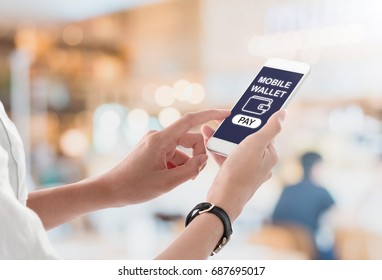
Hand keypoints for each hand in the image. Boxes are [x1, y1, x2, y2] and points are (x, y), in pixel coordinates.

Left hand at [99, 109, 230, 205]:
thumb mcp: (167, 182)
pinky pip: (173, 154)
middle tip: (194, 175)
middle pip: (189, 139)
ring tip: (176, 181)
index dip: (211, 115)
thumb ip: (190, 170)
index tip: (227, 114)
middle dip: (197, 156)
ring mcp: (155, 143)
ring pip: (182, 150)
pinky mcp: (153, 150)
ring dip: (186, 164)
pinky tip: (169, 179)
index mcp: (161, 139)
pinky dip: (178, 165)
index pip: (191, 121)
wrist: (110, 190)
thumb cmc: (134, 186)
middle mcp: (159, 137)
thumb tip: (205, 159)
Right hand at [206, 110, 285, 220]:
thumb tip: (283, 113)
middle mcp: (261, 162)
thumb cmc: (240, 172)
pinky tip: (208, 141)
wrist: (223, 198)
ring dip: (222, 137)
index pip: (264, 131)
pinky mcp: (234, 174)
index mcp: (270, 154)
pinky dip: (218, 148)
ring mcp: (247, 169)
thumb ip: (270, 128)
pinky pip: (227, 157)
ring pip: (235, 147)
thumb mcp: (255, 144)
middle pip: (248, 138)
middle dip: (233, 128)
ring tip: (209, 128)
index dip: (252, 120)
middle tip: (221, 119)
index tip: (241, 111)